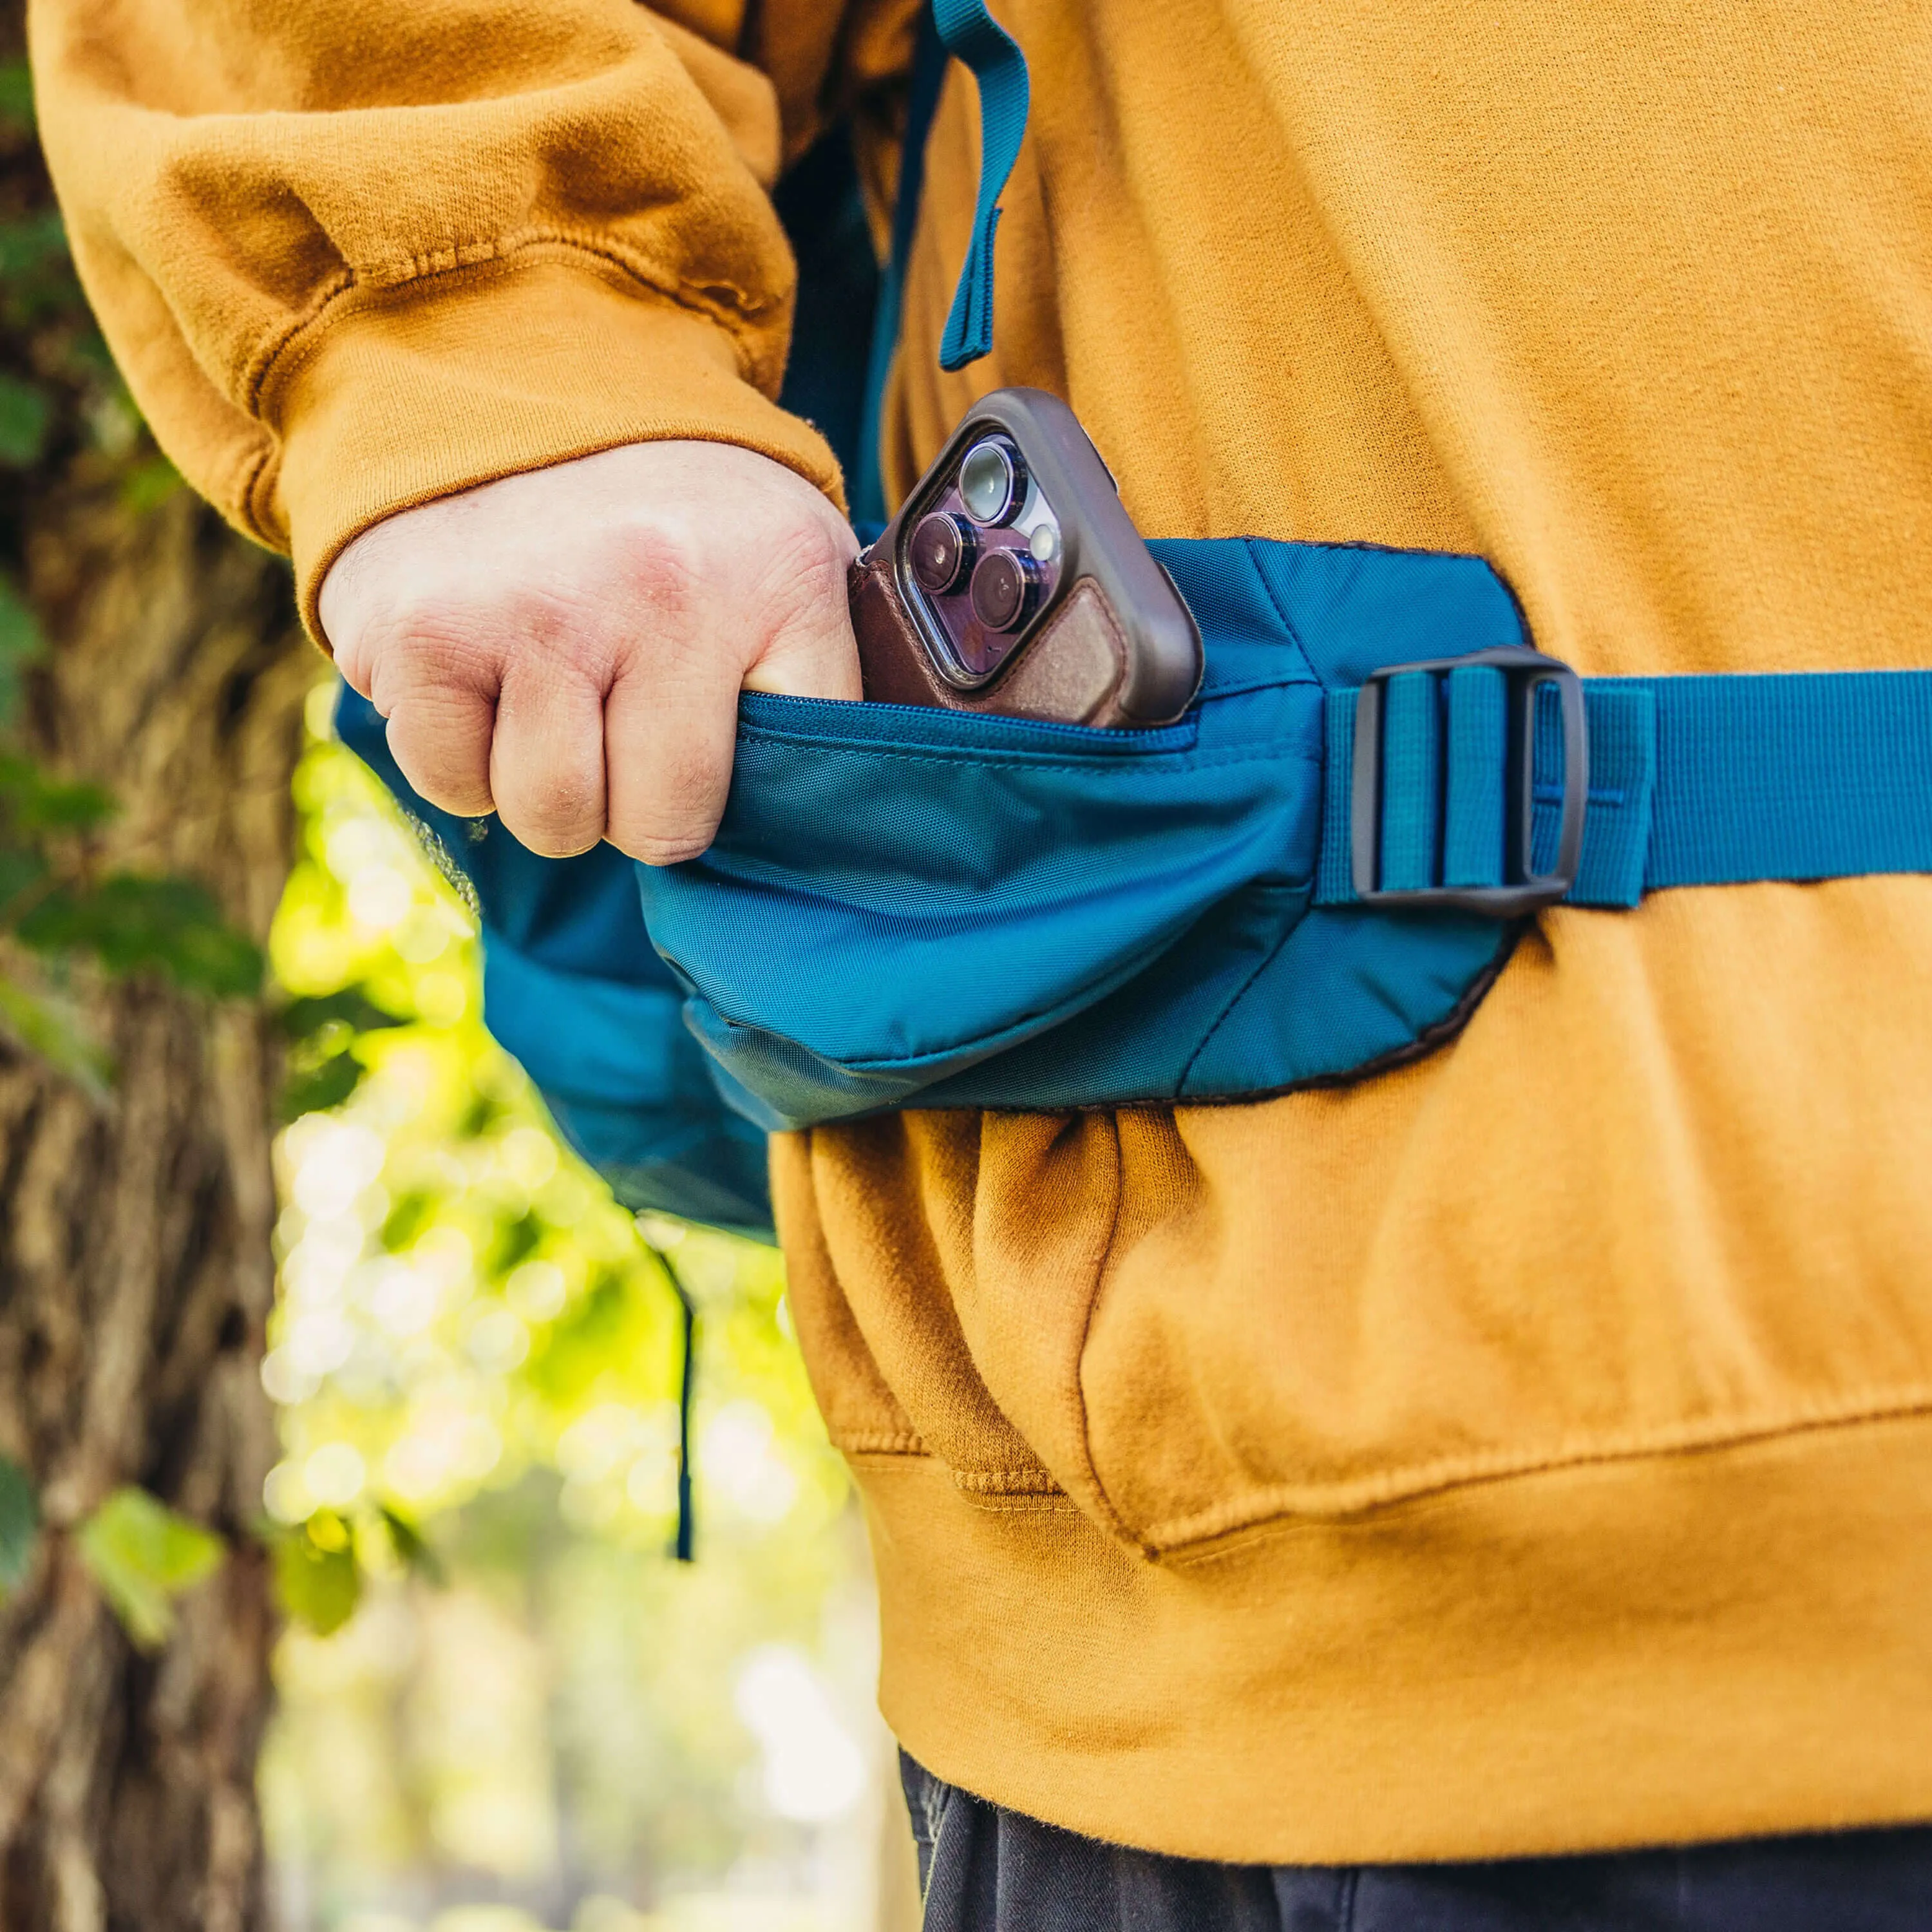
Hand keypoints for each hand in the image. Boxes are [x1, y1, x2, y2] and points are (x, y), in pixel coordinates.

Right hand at [320, 440, 860, 863]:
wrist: (518, 380)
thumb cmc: (677, 520)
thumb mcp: (792, 563)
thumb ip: (824, 683)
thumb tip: (838, 825)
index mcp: (780, 577)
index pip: (798, 782)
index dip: (753, 790)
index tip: (730, 747)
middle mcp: (662, 588)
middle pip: (658, 828)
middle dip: (641, 811)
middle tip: (629, 731)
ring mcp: (536, 609)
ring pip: (552, 819)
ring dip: (552, 791)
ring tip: (560, 702)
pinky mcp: (422, 631)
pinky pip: (450, 783)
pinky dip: (461, 758)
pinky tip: (487, 680)